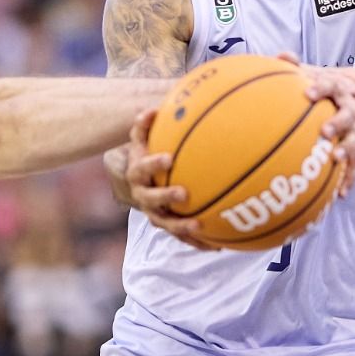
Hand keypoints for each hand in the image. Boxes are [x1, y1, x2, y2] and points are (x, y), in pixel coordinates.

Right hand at [117, 109, 214, 249]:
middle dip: (166, 196)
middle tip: (184, 193)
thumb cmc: (149, 150)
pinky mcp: (167, 225)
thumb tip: (152, 109)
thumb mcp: (145, 136)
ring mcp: (153, 213)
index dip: (153, 163)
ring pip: (165, 223)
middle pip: (150, 199)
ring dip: (181, 226)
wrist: (141, 178)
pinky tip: (217, 246)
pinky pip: (181, 236)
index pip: (142, 167)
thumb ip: (147, 124)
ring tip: (200, 225)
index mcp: (137, 172)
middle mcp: (142, 195)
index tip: (169, 158)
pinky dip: (197, 241)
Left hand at [282, 55, 354, 196]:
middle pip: (350, 113)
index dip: (321, 88)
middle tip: (325, 131)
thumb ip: (294, 66)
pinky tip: (340, 194)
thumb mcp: (310, 75)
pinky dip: (349, 177)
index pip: (331, 84)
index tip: (308, 93)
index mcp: (339, 87)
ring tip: (335, 160)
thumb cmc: (321, 89)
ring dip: (347, 151)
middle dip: (339, 122)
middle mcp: (353, 106)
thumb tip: (282, 56)